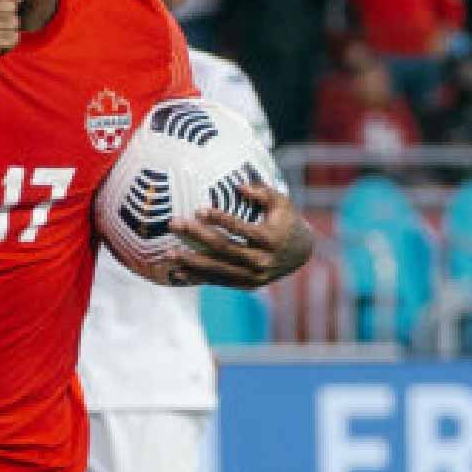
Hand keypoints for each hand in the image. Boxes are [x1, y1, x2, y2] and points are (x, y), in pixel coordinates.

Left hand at [163, 182, 313, 288]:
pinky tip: (178, 273)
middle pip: (225, 248)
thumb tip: (238, 186)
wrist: (301, 253)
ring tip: (169, 252)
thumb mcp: (281, 202)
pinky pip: (219, 281)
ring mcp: (254, 276)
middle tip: (174, 224)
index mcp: (270, 239)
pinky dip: (198, 278)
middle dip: (197, 236)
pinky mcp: (247, 285)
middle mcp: (262, 260)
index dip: (220, 219)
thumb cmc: (286, 220)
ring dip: (192, 262)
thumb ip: (261, 192)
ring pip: (219, 269)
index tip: (199, 209)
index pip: (242, 229)